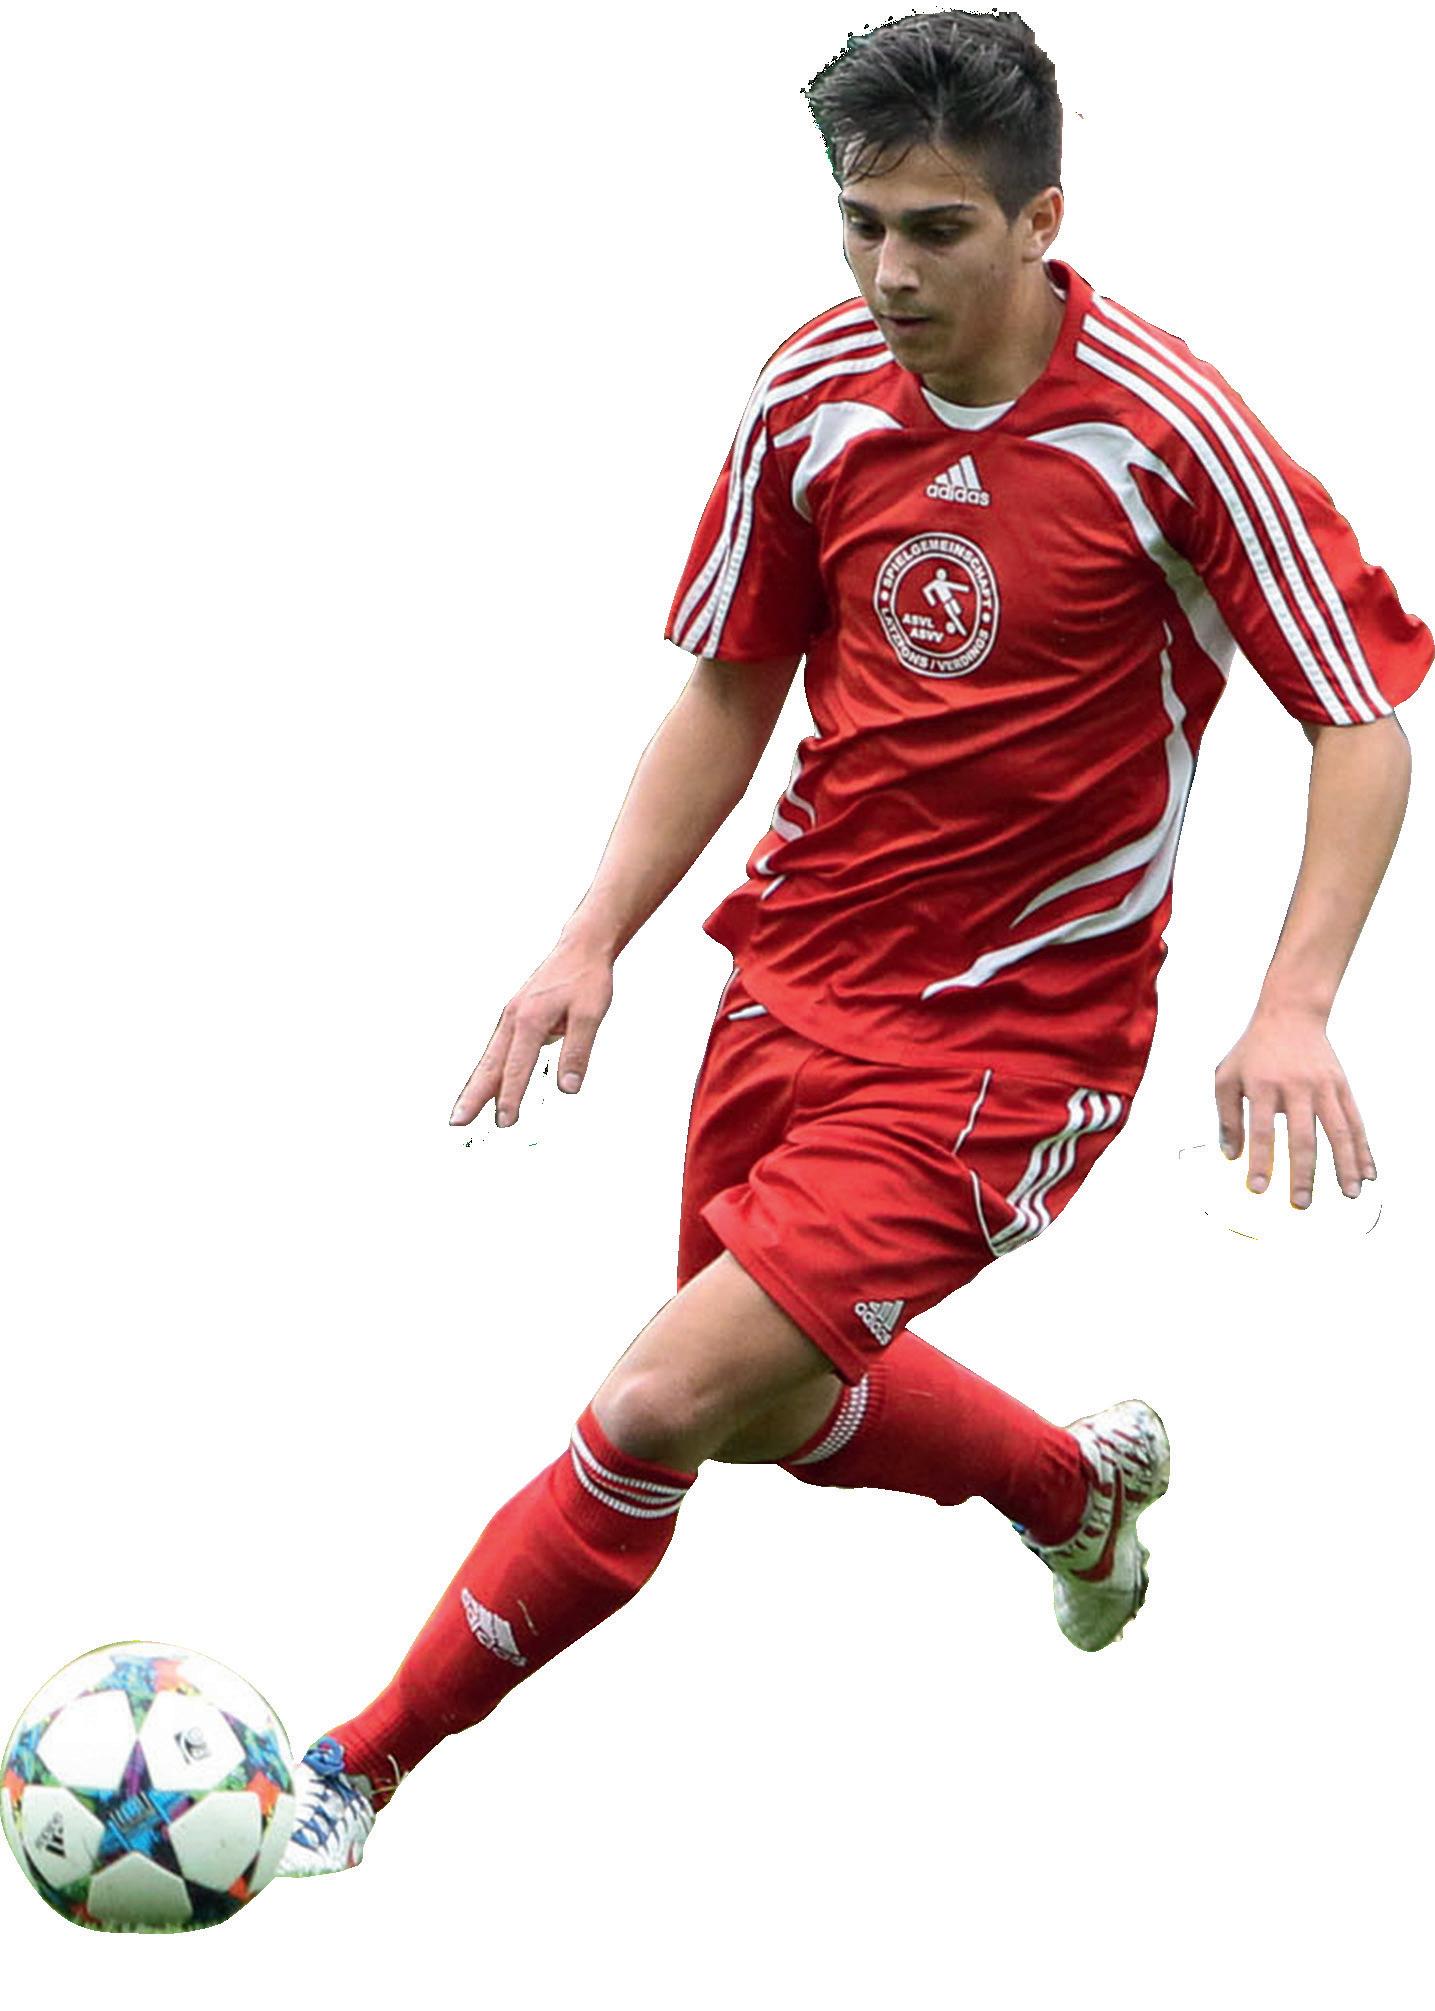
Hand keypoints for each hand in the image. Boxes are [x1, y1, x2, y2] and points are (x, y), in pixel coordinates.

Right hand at [450, 930, 614, 1127]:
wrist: (581, 947)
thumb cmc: (587, 979)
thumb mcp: (591, 1013)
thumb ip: (578, 1050)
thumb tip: (568, 1089)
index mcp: (529, 1019)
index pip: (517, 1067)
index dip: (510, 1096)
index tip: (504, 1122)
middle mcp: (513, 1019)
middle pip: (489, 1065)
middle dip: (473, 1096)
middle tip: (456, 1123)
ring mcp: (511, 1018)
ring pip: (489, 1059)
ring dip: (476, 1086)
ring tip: (463, 1112)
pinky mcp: (515, 1018)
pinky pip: (498, 1051)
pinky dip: (488, 1072)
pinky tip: (487, 1087)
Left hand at [1213, 1005, 1376, 1208]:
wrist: (1290, 1015)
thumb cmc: (1252, 1052)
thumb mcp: (1227, 1076)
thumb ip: (1227, 1117)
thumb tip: (1231, 1156)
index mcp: (1262, 1086)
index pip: (1260, 1130)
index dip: (1260, 1160)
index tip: (1258, 1189)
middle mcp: (1296, 1086)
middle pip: (1302, 1136)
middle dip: (1302, 1174)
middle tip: (1300, 1204)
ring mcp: (1323, 1086)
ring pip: (1338, 1131)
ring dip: (1344, 1166)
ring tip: (1349, 1195)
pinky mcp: (1342, 1087)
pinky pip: (1355, 1122)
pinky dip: (1362, 1149)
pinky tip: (1367, 1173)